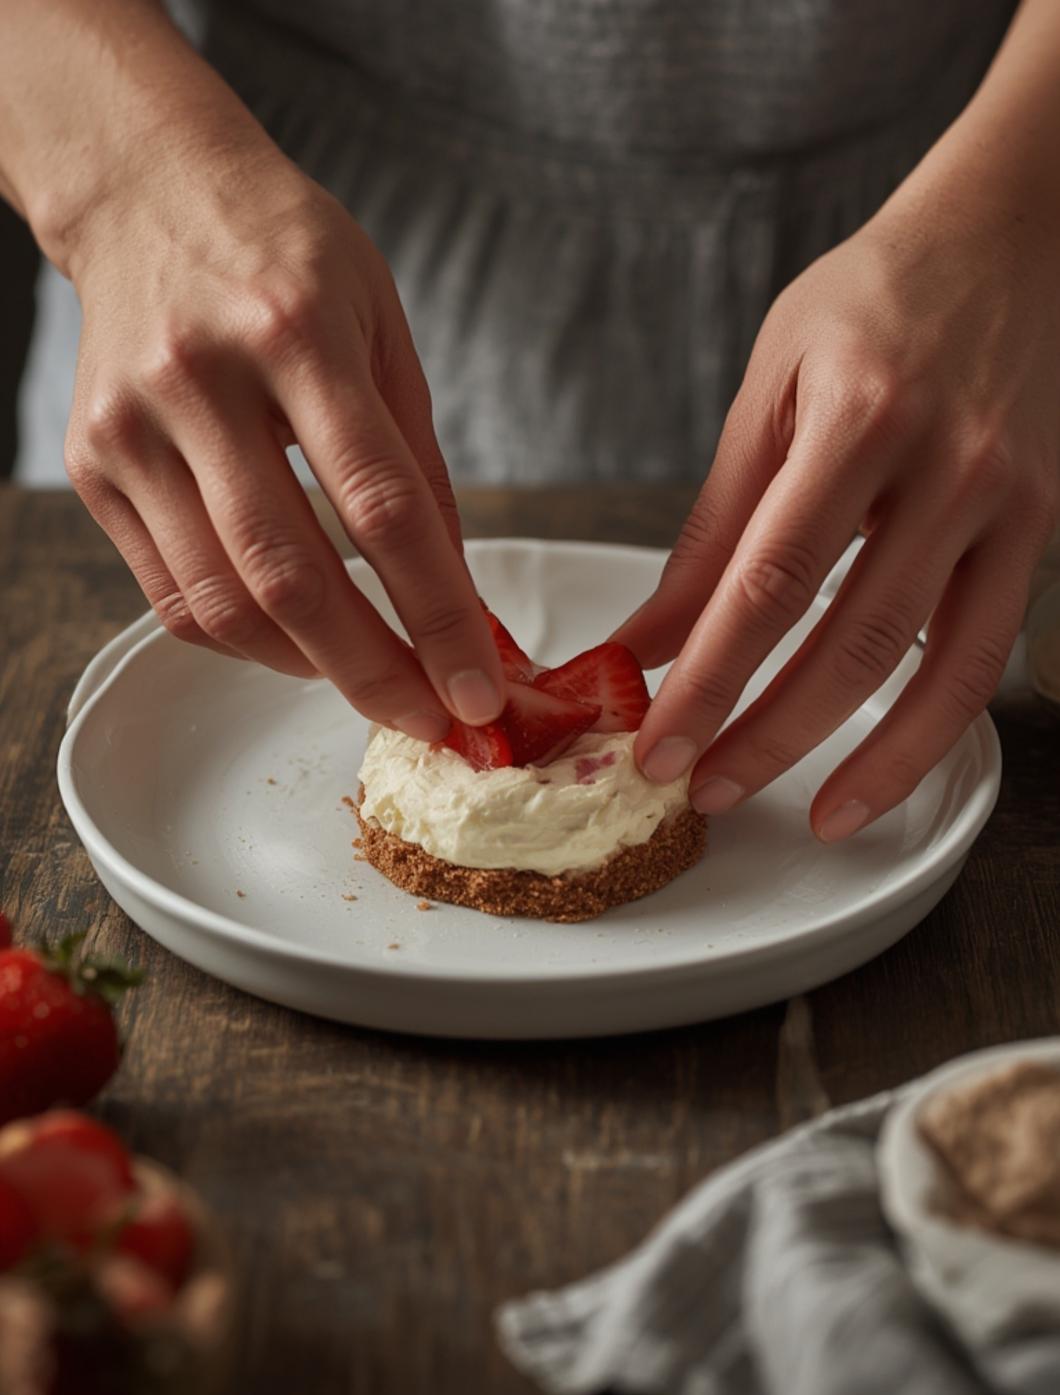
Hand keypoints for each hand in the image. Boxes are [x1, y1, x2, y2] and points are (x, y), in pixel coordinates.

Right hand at [64, 145, 504, 738]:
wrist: (149, 194)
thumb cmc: (284, 255)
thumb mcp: (382, 324)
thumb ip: (417, 456)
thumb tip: (451, 585)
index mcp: (297, 332)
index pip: (383, 507)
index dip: (438, 615)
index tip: (477, 687)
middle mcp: (202, 382)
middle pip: (293, 575)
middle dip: (374, 672)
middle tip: (430, 718)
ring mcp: (134, 430)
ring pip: (224, 603)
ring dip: (309, 667)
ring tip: (369, 678)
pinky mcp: (94, 467)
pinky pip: (172, 596)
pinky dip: (244, 641)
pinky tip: (295, 642)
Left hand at [617, 199, 1058, 838]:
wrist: (1012, 236)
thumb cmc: (874, 301)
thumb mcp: (773, 386)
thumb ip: (716, 523)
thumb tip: (651, 638)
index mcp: (861, 419)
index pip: (769, 582)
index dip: (709, 678)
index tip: (656, 742)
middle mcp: (946, 468)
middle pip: (851, 641)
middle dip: (767, 733)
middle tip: (698, 790)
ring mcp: (1006, 506)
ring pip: (934, 668)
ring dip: (864, 760)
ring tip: (801, 817)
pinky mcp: (1039, 532)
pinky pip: (987, 656)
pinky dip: (933, 729)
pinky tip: (880, 775)